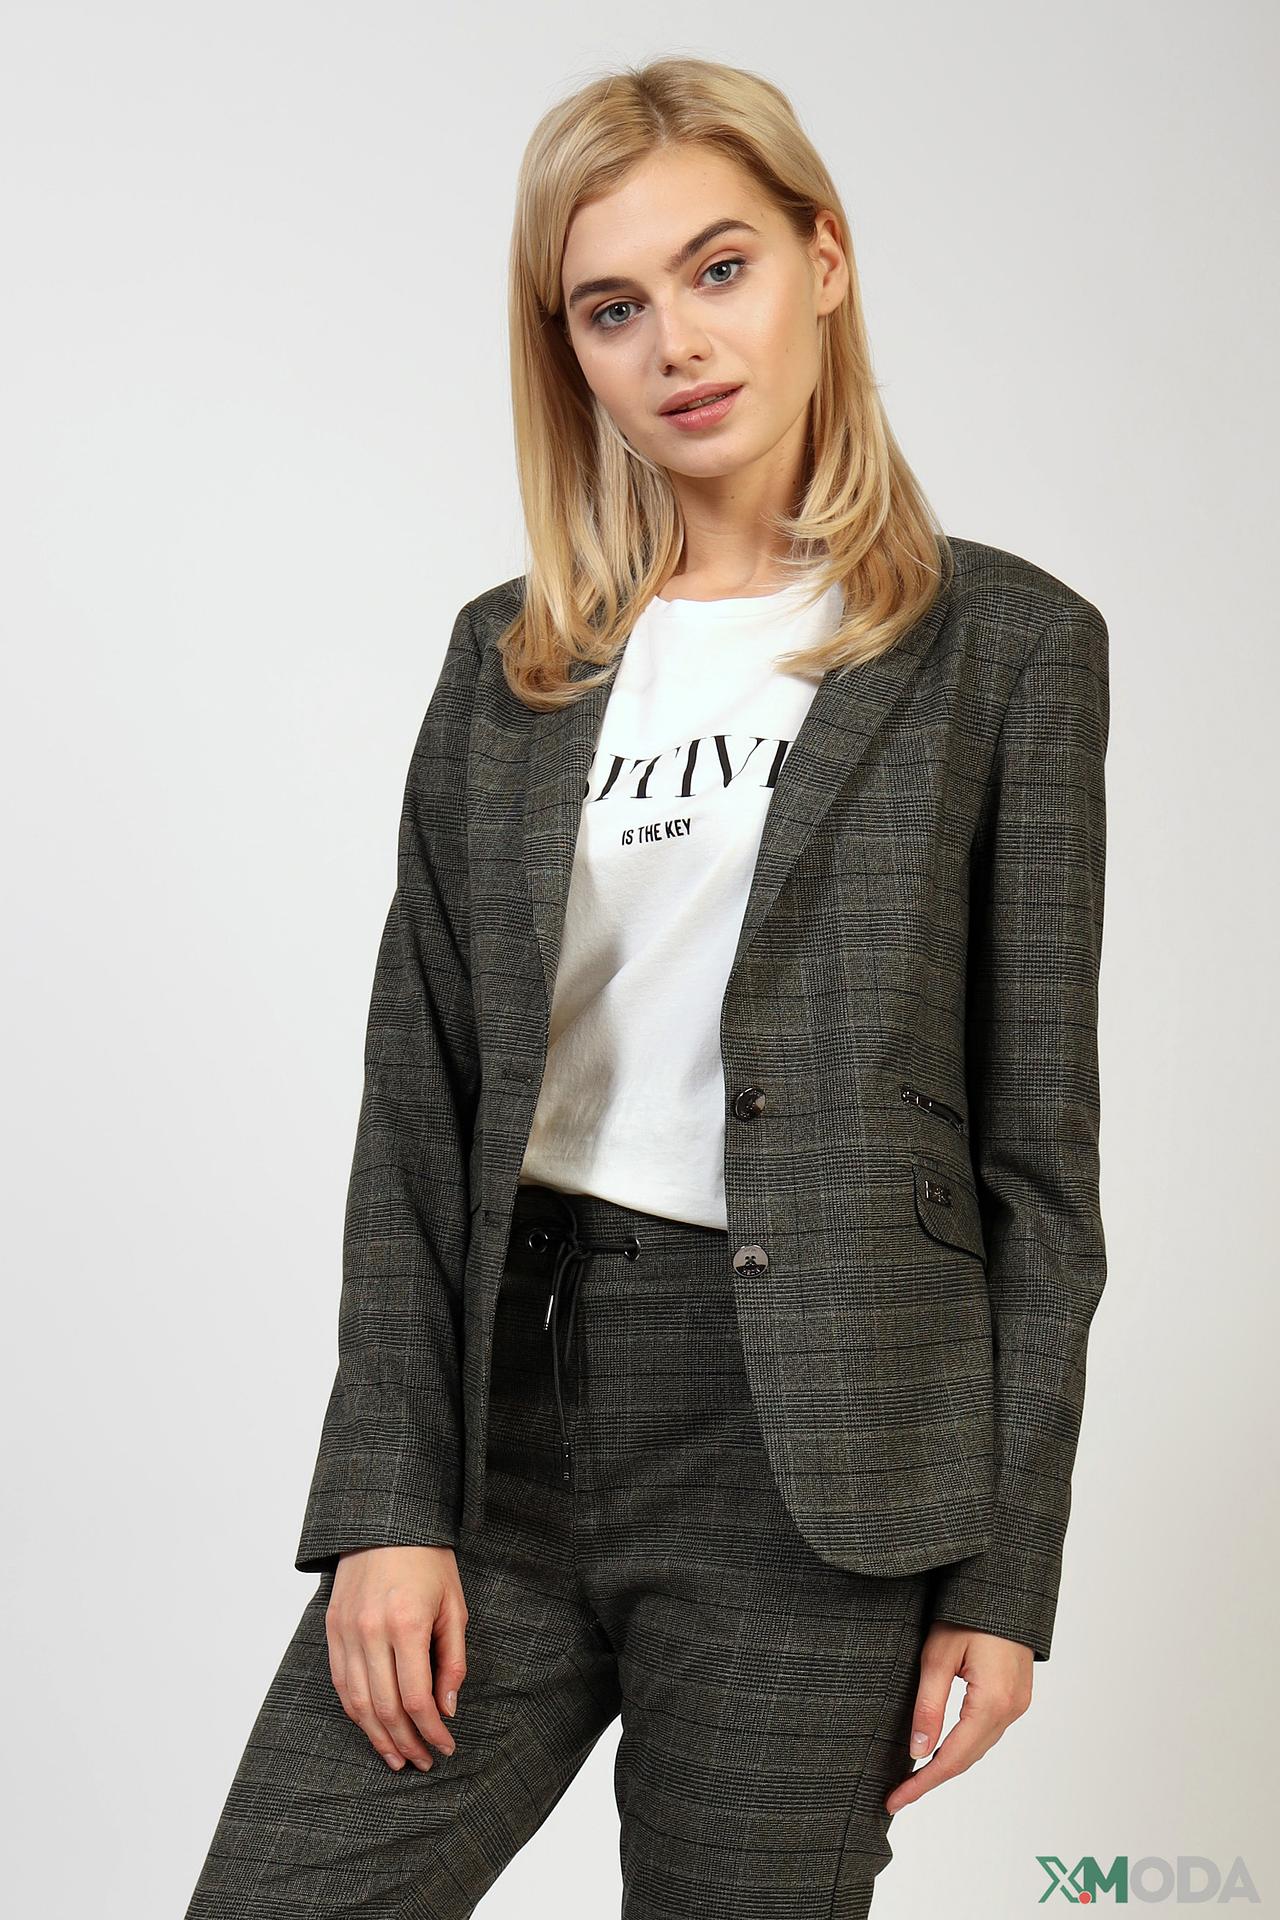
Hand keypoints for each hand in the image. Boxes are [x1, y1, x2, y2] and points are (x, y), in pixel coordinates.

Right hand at [325, 1545, 468, 1771]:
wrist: (386, 1522)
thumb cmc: (428, 1562)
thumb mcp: (454, 1607)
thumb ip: (452, 1661)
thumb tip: (446, 1709)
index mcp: (406, 1624)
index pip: (416, 1698)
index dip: (431, 1730)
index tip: (445, 1746)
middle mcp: (370, 1631)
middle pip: (385, 1708)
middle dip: (407, 1742)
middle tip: (424, 1761)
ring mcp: (346, 1631)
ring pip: (358, 1702)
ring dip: (378, 1736)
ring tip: (398, 1757)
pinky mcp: (332, 1629)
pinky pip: (341, 1683)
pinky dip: (356, 1711)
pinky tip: (372, 1727)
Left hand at [884, 1620, 1032, 1812]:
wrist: (1003, 1585)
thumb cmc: (967, 1611)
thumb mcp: (938, 1656)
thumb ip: (929, 1706)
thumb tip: (918, 1751)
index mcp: (994, 1702)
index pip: (953, 1758)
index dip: (923, 1783)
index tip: (896, 1800)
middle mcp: (1012, 1709)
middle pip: (968, 1757)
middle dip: (932, 1778)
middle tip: (898, 1793)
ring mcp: (1018, 1702)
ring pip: (979, 1746)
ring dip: (948, 1762)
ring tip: (914, 1776)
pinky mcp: (1016, 1693)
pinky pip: (987, 1730)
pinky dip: (963, 1744)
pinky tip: (942, 1746)